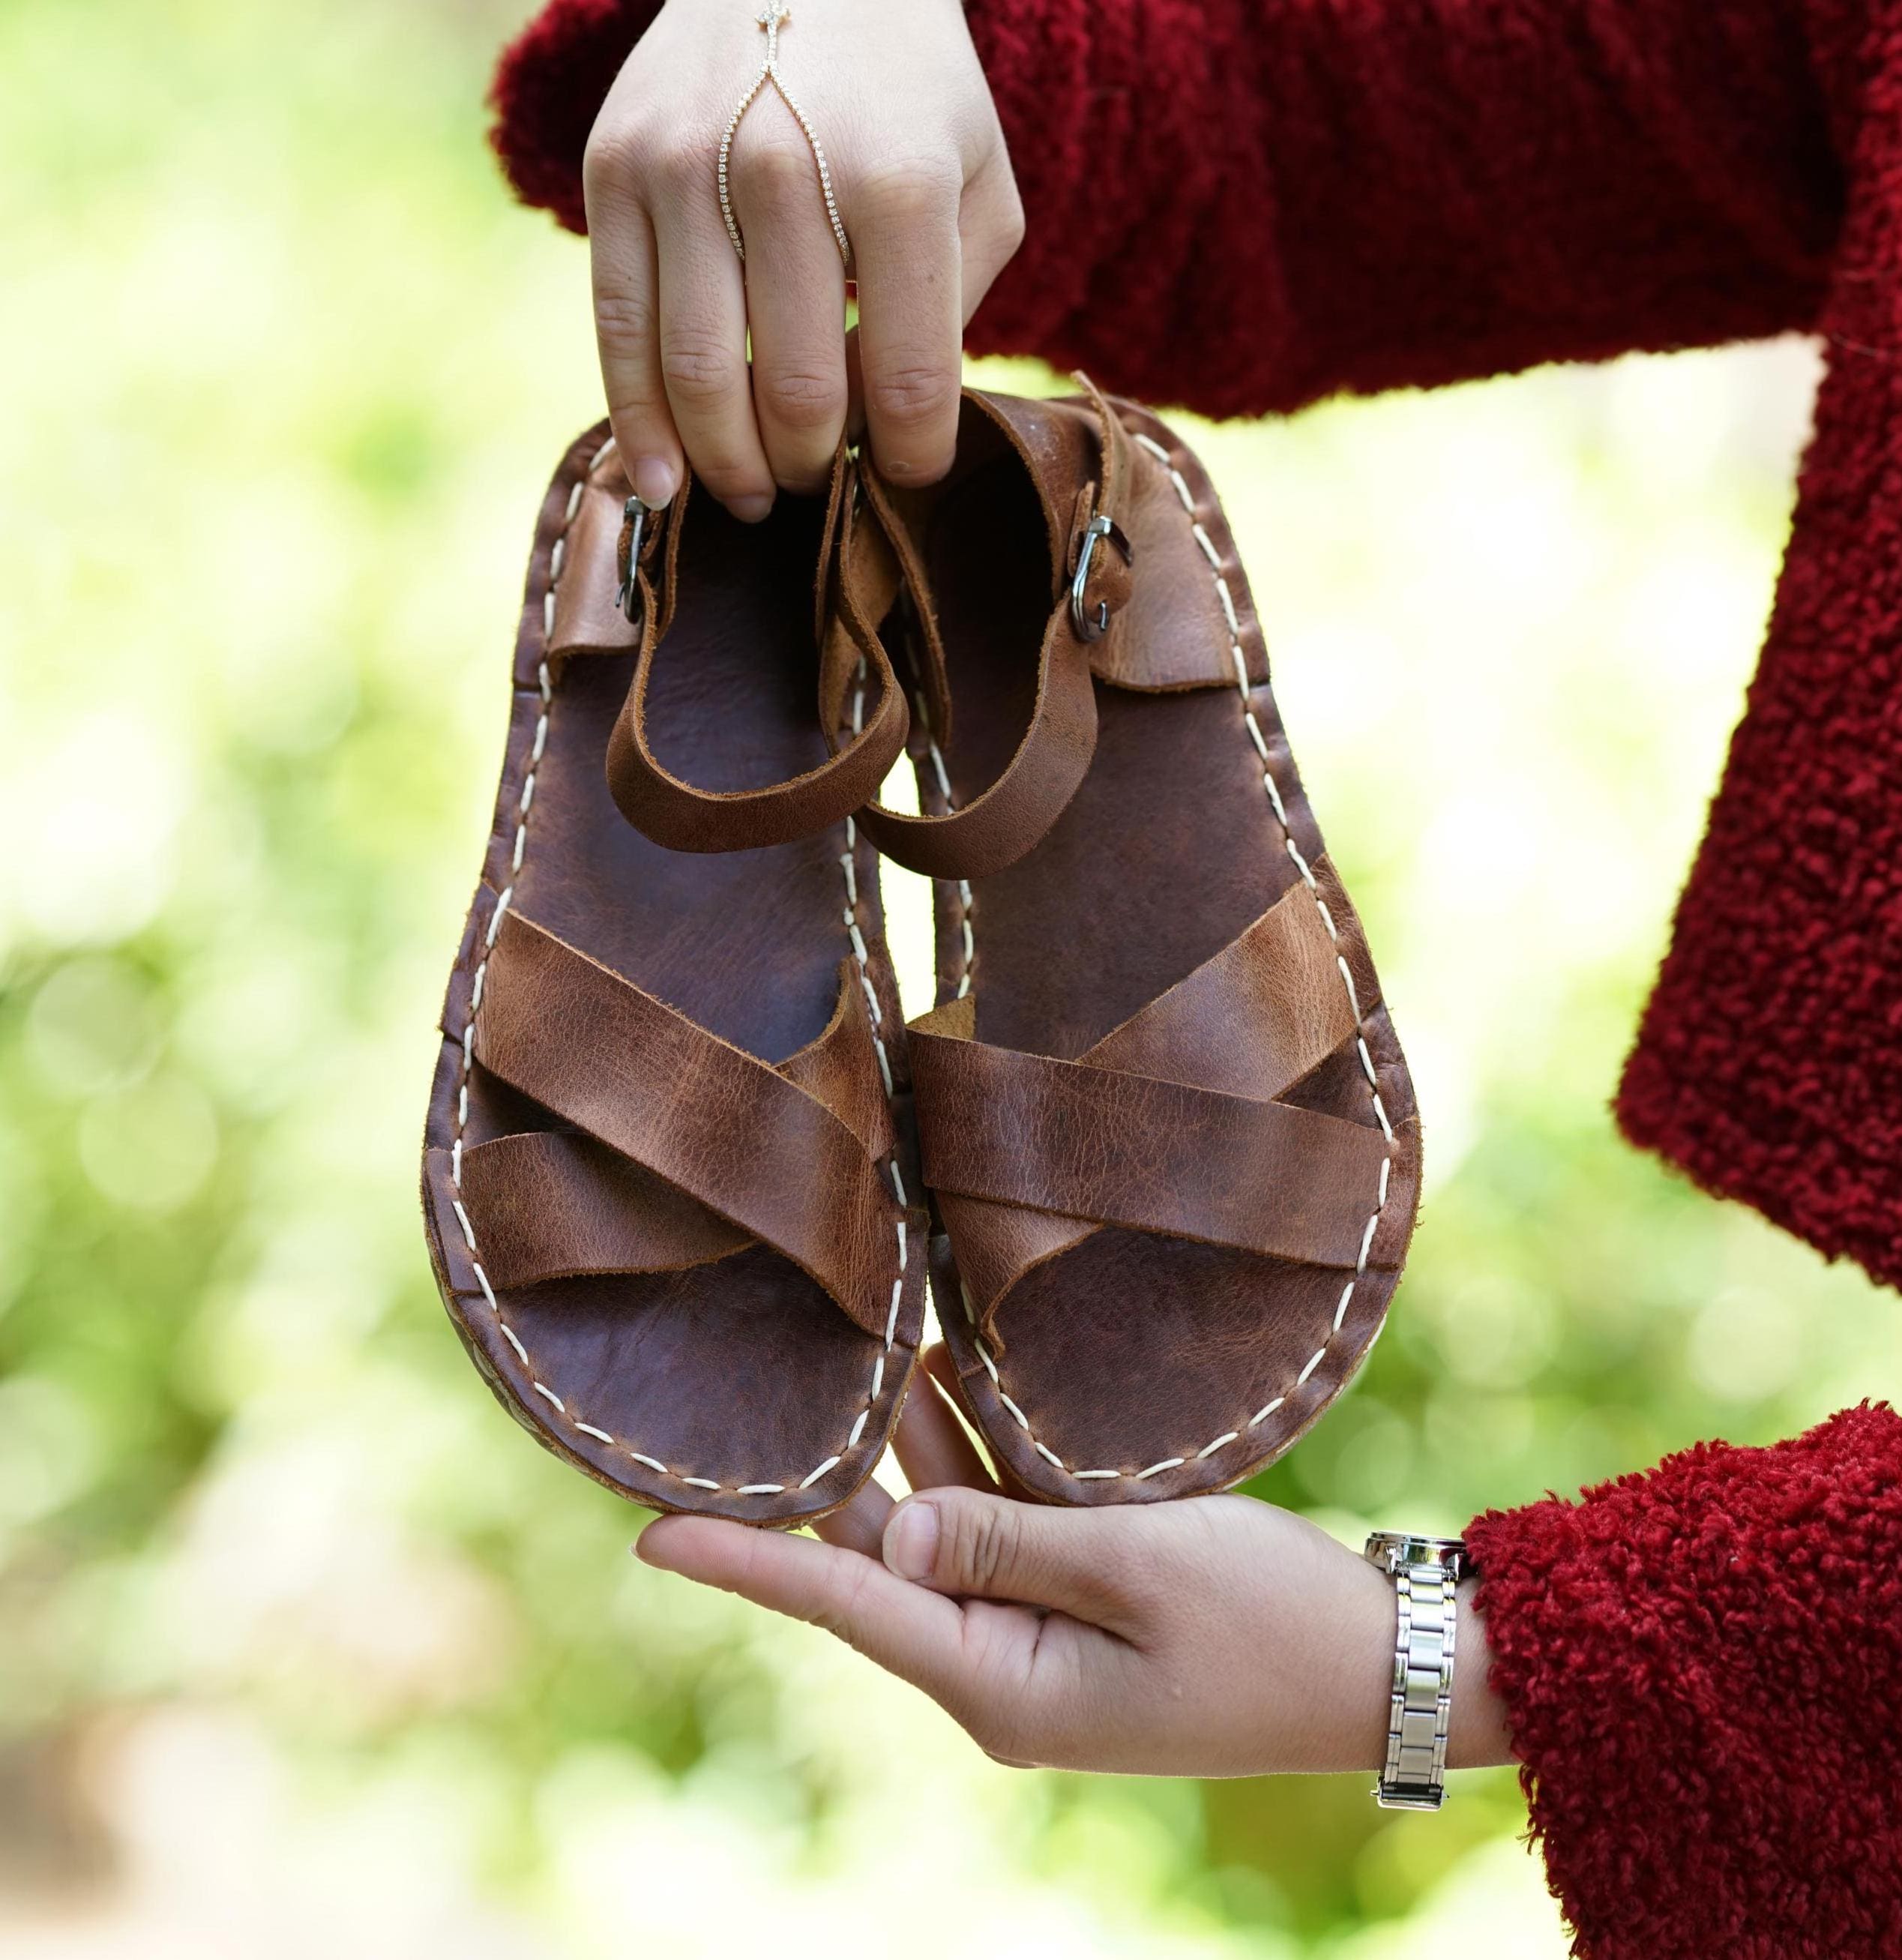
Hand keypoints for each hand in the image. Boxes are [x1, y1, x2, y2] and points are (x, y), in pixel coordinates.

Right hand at [582, 0, 1022, 517]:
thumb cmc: (904, 97)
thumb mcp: (977, 182)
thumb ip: (954, 308)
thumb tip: (885, 430)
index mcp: (895, 182)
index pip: (907, 381)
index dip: (909, 462)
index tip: (906, 481)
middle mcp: (782, 170)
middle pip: (797, 393)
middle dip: (815, 469)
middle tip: (823, 487)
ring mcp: (684, 169)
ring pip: (700, 377)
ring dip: (730, 467)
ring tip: (755, 497)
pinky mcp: (613, 173)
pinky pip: (619, 331)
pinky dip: (639, 425)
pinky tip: (663, 484)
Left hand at [637, 1349, 1514, 1777]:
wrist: (1382, 1665)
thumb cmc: (1270, 1622)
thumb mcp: (1138, 1566)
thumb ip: (1004, 1537)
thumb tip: (888, 1534)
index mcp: (1001, 1681)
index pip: (845, 1605)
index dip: (747, 1562)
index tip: (649, 1531)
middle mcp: (999, 1659)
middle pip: (881, 1554)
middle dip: (823, 1470)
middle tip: (748, 1382)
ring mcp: (1037, 1628)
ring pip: (938, 1518)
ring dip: (902, 1438)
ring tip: (842, 1341)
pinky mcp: (1077, 1591)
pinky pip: (997, 1514)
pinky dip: (970, 1448)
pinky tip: (936, 1368)